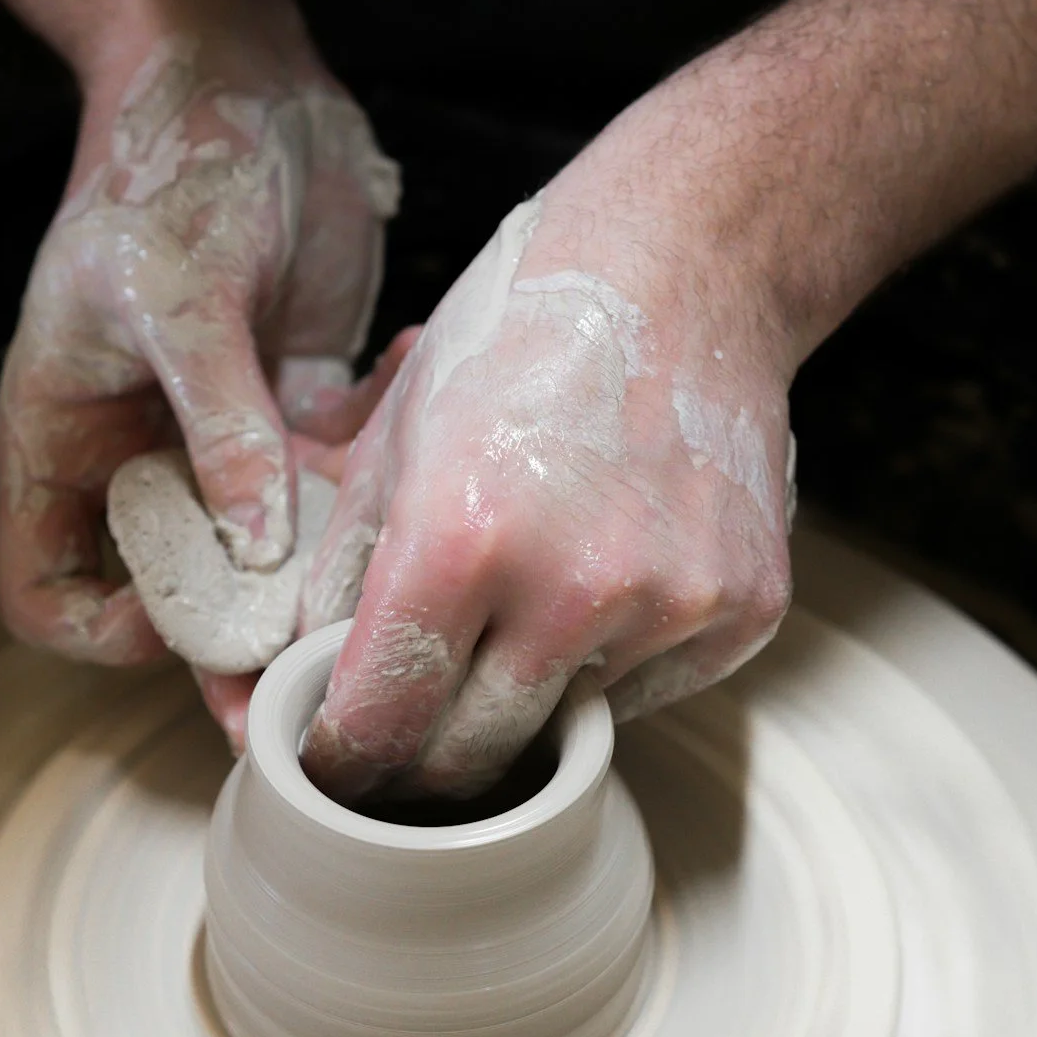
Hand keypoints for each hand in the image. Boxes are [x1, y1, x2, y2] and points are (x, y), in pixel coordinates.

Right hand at [0, 30, 399, 706]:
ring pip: (274, 558)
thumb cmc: (167, 168)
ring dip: (333, 573)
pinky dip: (379, 467)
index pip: (56, 600)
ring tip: (401, 576)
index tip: (200, 617)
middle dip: (253, 643)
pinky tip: (412, 395)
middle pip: (180, 601)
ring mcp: (224, 442)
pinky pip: (337, 478)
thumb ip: (220, 425)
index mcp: (66, 446)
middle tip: (333, 679)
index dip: (117, 633)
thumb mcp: (178, 294)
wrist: (234, 74)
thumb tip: (257, 546)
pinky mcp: (298, 408)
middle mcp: (140, 460)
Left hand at [297, 170, 796, 800]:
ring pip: (564, 728)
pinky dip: (609, 663)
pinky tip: (606, 573)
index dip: (343, 759)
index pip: (381, 721)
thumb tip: (293, 690)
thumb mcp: (394, 438)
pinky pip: (646, 692)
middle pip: (471, 758)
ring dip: (527, 695)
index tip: (334, 767)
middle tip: (410, 725)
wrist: (684, 269)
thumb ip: (339, 577)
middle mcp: (573, 585)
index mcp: (460, 535)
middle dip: (423, 759)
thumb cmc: (520, 338)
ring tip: (527, 596)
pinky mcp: (743, 610)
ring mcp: (670, 604)